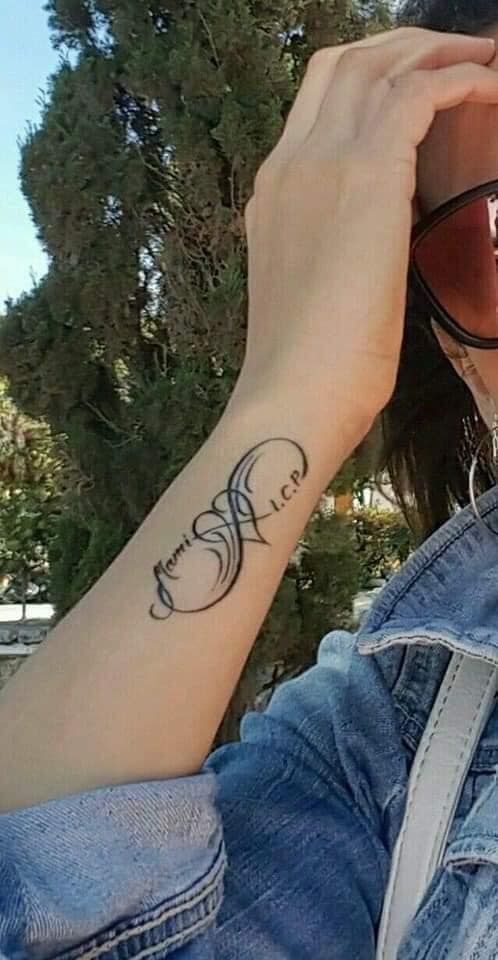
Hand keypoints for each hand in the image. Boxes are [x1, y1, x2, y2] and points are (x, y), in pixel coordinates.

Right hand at [239, 27, 497, 447]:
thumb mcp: (311, 286)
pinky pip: (420, 94)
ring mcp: (323, 163)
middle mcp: (291, 163)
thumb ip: (330, 241)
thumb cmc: (309, 363)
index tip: (416, 85)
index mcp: (275, 189)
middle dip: (406, 47)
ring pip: (382, 65)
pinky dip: (462, 81)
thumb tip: (373, 229)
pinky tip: (491, 91)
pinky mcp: (366, 176)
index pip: (319, 100)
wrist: (292, 393)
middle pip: (346, 62)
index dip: (372, 76)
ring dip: (440, 53)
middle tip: (458, 57)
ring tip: (484, 63)